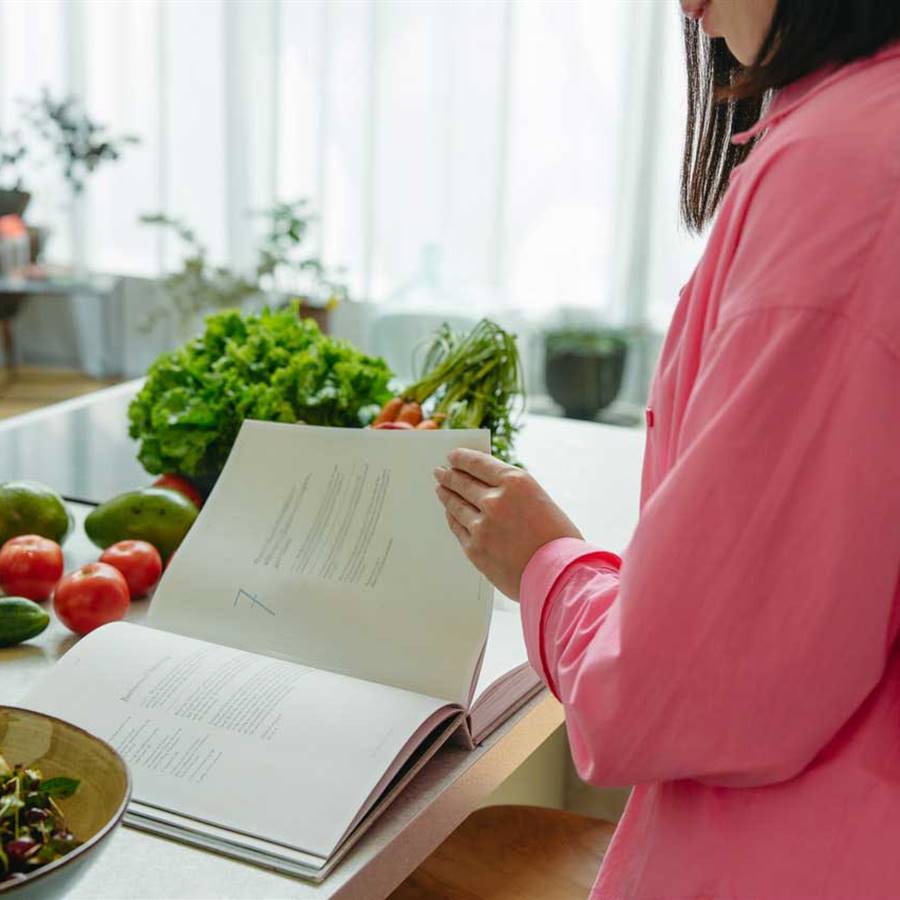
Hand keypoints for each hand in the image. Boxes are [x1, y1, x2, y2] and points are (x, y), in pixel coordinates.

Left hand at [434, 449, 581, 599]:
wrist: (559, 576)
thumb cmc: (558, 540)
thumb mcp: (540, 501)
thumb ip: (514, 493)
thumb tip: (488, 489)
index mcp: (515, 483)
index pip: (479, 463)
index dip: (463, 458)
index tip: (453, 456)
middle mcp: (495, 500)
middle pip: (463, 483)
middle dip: (450, 475)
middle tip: (441, 472)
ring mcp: (482, 525)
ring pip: (456, 505)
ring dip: (446, 495)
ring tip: (441, 489)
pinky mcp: (475, 548)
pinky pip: (458, 528)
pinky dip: (452, 518)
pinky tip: (450, 514)